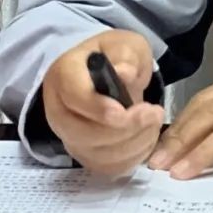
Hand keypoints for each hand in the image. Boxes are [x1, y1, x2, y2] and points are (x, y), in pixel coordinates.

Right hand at [42, 30, 164, 177]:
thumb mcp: (124, 44)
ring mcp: (69, 137)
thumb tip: (125, 73)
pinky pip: (106, 168)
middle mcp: (58, 110)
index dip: (101, 108)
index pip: (75, 98)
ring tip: (154, 122)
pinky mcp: (84, 154)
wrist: (104, 72)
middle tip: (154, 113)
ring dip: (134, 143)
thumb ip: (125, 56)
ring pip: (96, 154)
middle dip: (125, 129)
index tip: (130, 109)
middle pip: (83, 133)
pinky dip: (132, 157)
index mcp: (63, 75)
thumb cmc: (114, 56)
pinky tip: (146, 137)